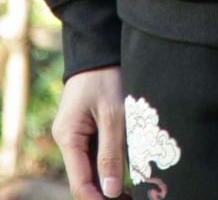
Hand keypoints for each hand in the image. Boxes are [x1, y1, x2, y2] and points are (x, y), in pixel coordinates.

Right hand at [51, 65, 128, 198]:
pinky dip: (114, 158)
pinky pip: (99, 149)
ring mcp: (78, 132)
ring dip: (112, 175)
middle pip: (86, 176)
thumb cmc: (106, 77)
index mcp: (68, 137)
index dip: (97, 199)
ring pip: (94, 163)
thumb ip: (111, 153)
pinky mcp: (89, 124)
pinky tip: (132, 165)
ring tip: (136, 185)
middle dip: (107, 189)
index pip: (79, 182)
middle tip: (132, 195)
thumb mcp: (113, 114)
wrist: (100, 47)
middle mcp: (69, 138)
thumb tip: (109, 191)